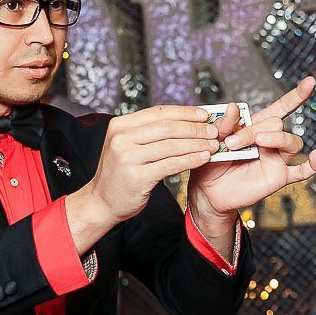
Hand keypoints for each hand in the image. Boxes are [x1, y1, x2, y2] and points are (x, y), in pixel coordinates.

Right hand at [86, 105, 218, 223]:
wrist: (101, 202)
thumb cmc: (120, 174)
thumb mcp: (127, 146)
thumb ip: (147, 133)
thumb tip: (183, 120)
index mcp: (120, 125)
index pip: (158, 112)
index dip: (184, 112)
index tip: (204, 114)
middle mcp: (121, 138)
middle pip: (167, 127)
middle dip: (195, 128)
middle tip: (214, 131)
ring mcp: (127, 157)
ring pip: (171, 145)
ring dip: (197, 144)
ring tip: (213, 145)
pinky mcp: (137, 176)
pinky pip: (171, 164)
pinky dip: (191, 160)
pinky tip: (203, 158)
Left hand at [187, 76, 315, 217]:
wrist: (208, 191)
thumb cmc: (211, 163)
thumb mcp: (213, 139)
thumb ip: (224, 124)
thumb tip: (234, 106)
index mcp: (257, 127)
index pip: (280, 108)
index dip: (296, 95)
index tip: (309, 82)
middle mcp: (271, 140)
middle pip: (277, 124)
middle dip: (254, 130)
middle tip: (232, 143)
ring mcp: (277, 158)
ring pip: (292, 141)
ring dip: (275, 139)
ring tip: (256, 143)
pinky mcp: (279, 176)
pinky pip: (302, 171)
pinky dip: (312, 165)